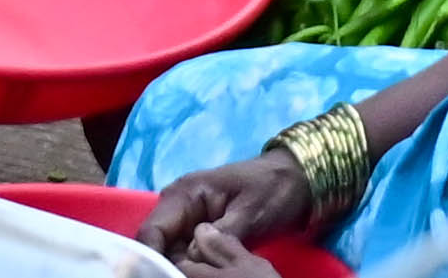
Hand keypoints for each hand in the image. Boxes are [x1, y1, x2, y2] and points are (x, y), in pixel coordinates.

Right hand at [141, 155, 313, 262]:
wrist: (296, 180)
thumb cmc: (274, 190)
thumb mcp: (250, 213)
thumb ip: (219, 236)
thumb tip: (188, 259)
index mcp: (186, 193)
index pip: (151, 232)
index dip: (150, 259)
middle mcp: (178, 206)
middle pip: (155, 246)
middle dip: (162, 267)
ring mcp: (185, 220)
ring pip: (165, 254)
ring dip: (174, 268)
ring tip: (193, 275)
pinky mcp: (196, 233)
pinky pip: (180, 256)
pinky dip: (185, 268)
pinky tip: (196, 274)